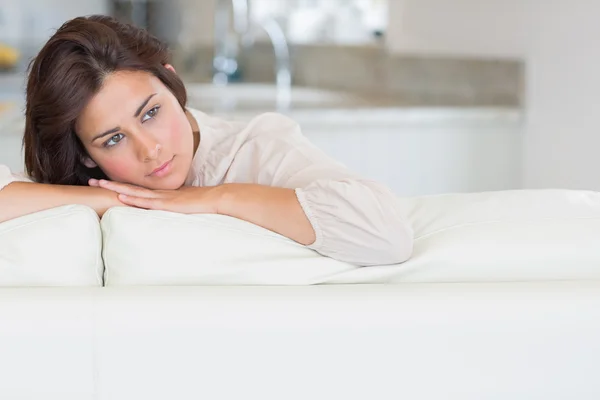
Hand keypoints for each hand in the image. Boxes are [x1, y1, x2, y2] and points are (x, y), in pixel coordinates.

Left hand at [89, 179, 221, 213]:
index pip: (136, 189)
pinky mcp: (167, 204)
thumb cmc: (202, 203)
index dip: (119, 185)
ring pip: (134, 191)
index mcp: (160, 194)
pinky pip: (147, 201)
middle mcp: (158, 193)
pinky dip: (134, 199)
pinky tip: (122, 197)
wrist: (215, 199)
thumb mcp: (183, 205)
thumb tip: (166, 212)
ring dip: (115, 188)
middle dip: (109, 184)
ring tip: (99, 185)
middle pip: (129, 187)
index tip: (103, 183)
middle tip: (90, 181)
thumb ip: (172, 206)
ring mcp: (162, 197)